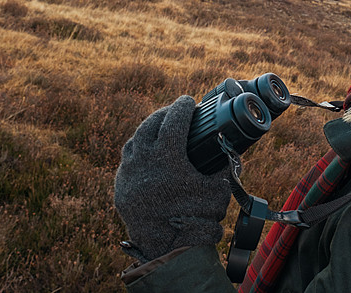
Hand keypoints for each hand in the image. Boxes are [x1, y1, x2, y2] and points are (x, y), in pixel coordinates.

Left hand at [114, 95, 231, 261]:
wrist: (166, 248)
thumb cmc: (195, 218)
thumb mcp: (218, 190)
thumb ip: (224, 169)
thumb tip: (230, 153)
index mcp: (166, 155)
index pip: (173, 119)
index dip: (182, 107)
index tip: (188, 101)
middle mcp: (142, 160)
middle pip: (150, 125)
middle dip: (163, 115)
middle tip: (174, 111)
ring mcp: (127, 174)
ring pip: (134, 142)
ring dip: (147, 132)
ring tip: (159, 129)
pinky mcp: (120, 189)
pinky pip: (127, 162)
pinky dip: (137, 153)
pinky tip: (146, 155)